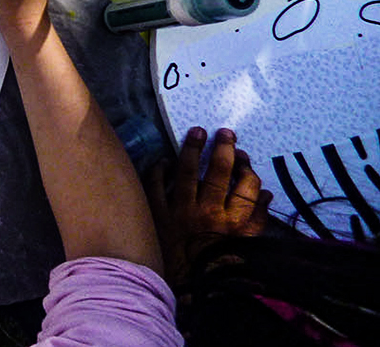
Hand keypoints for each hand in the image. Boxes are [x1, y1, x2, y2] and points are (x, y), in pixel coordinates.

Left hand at [146, 127, 272, 286]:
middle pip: (218, 174)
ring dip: (193, 149)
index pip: (247, 189)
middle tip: (225, 133)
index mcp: (233, 224)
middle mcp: (208, 214)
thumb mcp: (246, 248)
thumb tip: (266, 194)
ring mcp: (180, 213)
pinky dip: (159, 170)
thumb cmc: (219, 268)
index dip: (247, 171)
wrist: (186, 290)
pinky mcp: (157, 215)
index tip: (244, 159)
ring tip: (198, 132)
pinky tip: (164, 160)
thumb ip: (257, 221)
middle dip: (224, 150)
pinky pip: (155, 186)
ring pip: (187, 173)